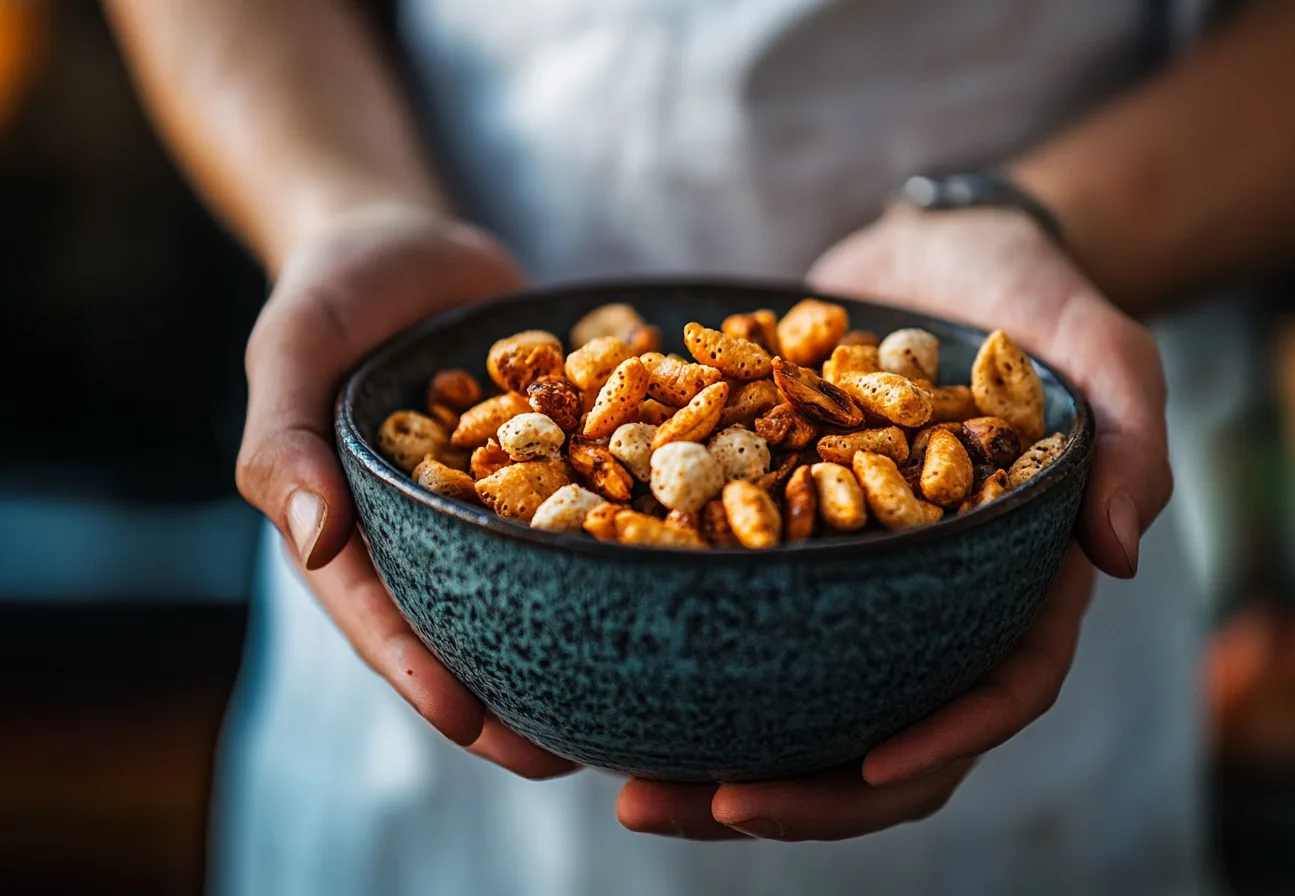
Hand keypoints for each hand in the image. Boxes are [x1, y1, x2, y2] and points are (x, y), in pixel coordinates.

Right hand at [236, 202, 574, 778]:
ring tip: (627, 709)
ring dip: (571, 644)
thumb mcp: (291, 345)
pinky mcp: (554, 462)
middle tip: (562, 755)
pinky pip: (588, 508)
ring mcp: (494, 500)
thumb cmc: (334, 289)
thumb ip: (286, 439)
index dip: (417, 674)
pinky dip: (622, 547)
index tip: (469, 725)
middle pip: (463, 622)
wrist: (414, 241)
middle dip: (504, 694)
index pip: (379, 612)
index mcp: (356, 523)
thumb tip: (312, 537)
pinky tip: (676, 584)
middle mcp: (430, 527)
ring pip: (531, 584)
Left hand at [617, 205, 1172, 839]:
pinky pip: (731, 622)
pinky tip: (600, 691)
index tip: (865, 771)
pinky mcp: (780, 546)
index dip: (941, 744)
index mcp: (1015, 582)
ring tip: (627, 790)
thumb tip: (1122, 552)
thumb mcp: (1095, 344)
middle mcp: (928, 603)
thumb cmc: (1026, 297)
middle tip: (700, 808)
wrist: (927, 257)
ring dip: (717, 763)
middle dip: (800, 793)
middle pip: (880, 736)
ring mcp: (849, 582)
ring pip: (793, 702)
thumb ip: (1126, 434)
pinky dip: (676, 662)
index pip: (998, 690)